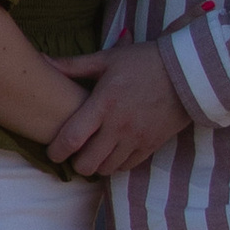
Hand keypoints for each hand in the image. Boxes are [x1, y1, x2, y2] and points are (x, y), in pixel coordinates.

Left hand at [46, 43, 193, 174]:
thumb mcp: (107, 59)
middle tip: (74, 153)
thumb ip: (73, 65)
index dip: (56, 151)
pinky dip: (116, 164)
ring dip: (96, 165)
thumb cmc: (144, 62)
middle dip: (76, 163)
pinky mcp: (151, 146)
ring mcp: (136, 139)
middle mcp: (119, 126)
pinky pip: (126, 167)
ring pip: (106, 169)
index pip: (72, 138)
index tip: (52, 151)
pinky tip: (113, 152)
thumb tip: (41, 59)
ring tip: (94, 152)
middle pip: (87, 164)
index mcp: (104, 104)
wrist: (188, 73)